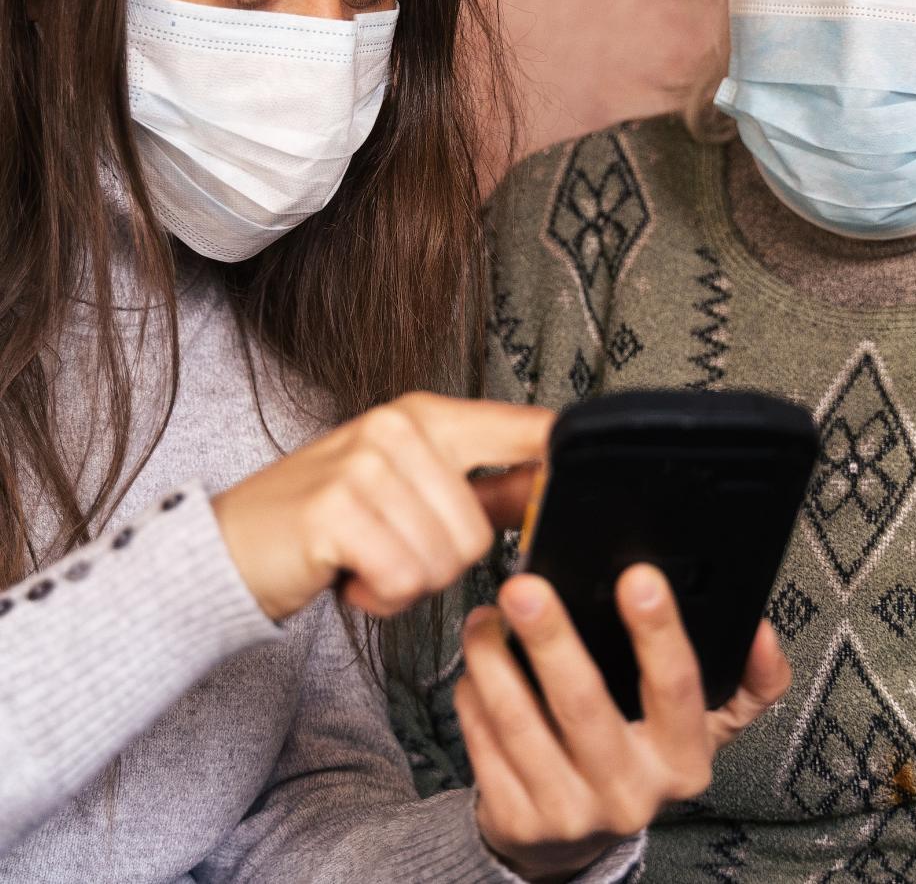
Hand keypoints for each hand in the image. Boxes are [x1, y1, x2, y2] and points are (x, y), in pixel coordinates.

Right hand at [212, 394, 549, 620]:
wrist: (230, 547)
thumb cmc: (328, 522)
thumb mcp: (411, 492)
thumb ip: (485, 489)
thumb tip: (553, 484)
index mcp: (427, 416)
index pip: (523, 429)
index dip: (559, 465)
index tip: (585, 482)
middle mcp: (399, 426)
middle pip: (480, 531)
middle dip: (440, 564)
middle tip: (390, 550)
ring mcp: (366, 462)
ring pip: (444, 560)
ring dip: (407, 584)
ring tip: (367, 560)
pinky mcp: (337, 508)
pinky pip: (403, 580)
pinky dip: (379, 598)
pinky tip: (349, 576)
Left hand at [454, 565, 789, 882]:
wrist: (574, 840)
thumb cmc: (640, 757)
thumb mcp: (701, 727)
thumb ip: (745, 681)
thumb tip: (760, 630)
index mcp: (683, 762)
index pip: (678, 689)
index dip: (659, 632)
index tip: (638, 577)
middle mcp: (631, 794)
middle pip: (585, 705)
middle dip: (552, 638)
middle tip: (524, 587)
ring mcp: (571, 813)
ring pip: (521, 724)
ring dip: (494, 662)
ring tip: (485, 618)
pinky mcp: (518, 820)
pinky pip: (485, 745)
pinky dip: (475, 696)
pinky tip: (476, 666)